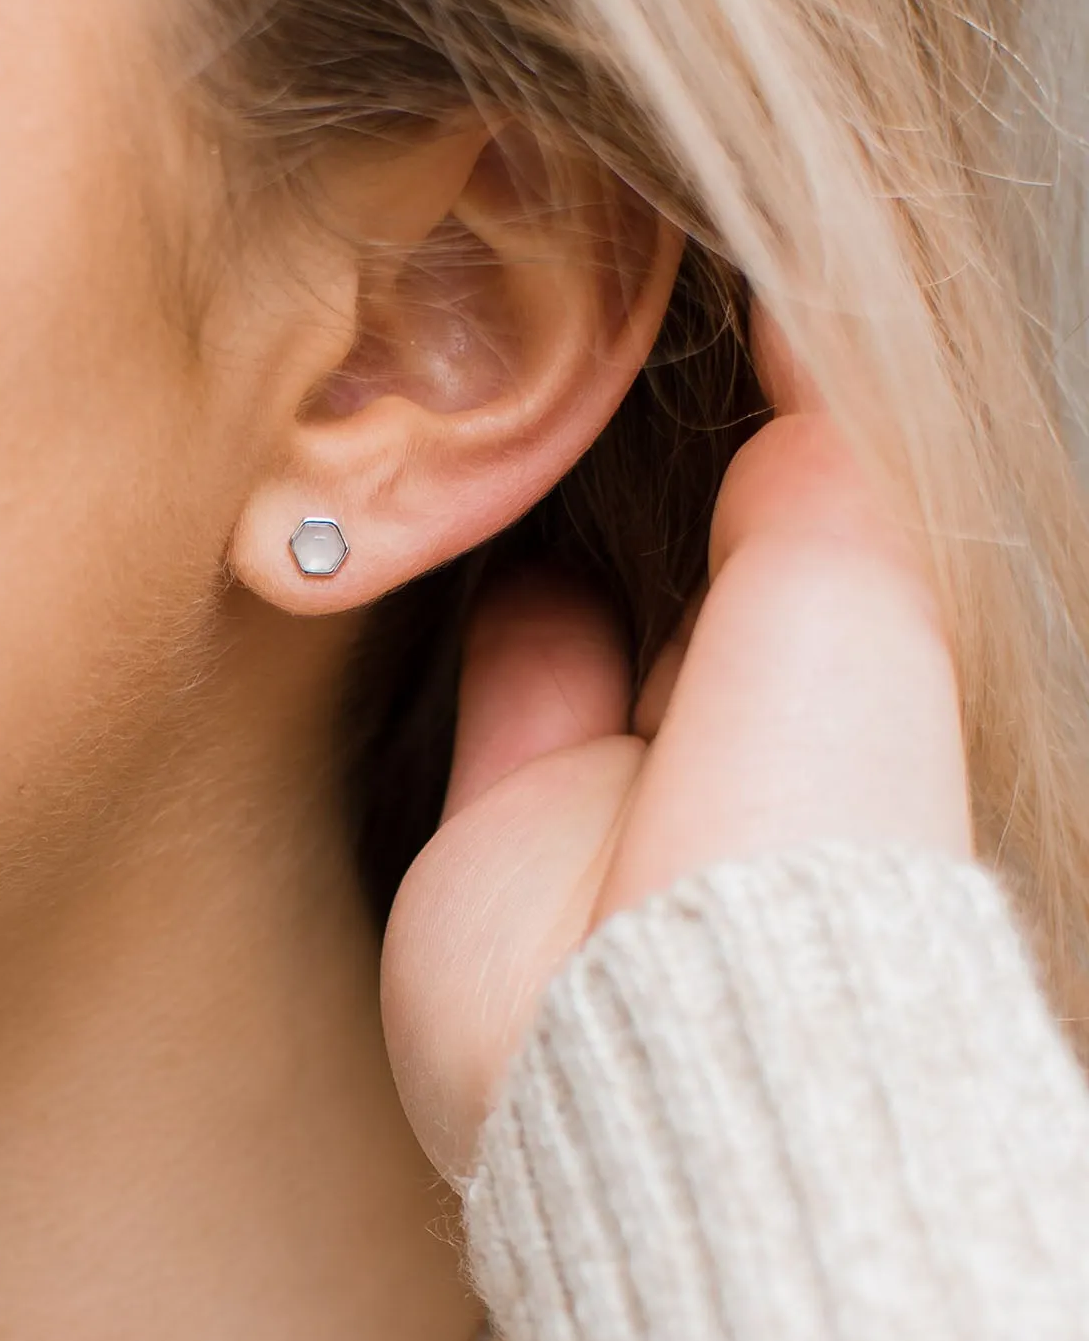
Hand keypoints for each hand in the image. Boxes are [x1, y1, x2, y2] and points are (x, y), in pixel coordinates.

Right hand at [380, 323, 973, 1179]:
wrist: (653, 1033)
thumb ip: (828, 454)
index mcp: (859, 696)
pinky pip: (502, 667)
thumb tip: (809, 314)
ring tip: (536, 395)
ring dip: (567, 516)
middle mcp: (746, 738)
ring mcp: (621, 779)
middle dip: (667, 462)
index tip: (722, 307)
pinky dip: (487, 588)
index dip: (777, 420)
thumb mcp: (859, 596)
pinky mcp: (504, 814)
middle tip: (613, 332)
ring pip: (595, 606)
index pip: (823, 529)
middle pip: (706, 564)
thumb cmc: (799, 837)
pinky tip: (479, 505)